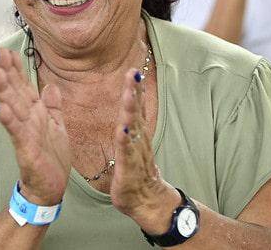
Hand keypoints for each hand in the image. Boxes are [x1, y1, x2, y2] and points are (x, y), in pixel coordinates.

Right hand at [0, 49, 70, 204]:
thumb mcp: (58, 127)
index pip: (24, 86)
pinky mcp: (26, 150)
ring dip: (5, 92)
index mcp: (35, 113)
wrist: (52, 188)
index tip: (7, 50)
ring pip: (13, 109)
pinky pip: (18, 133)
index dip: (16, 69)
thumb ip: (53, 106)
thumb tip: (50, 86)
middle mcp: (27, 120)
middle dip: (7, 73)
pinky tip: (2, 109)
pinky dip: (10, 121)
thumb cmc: (52, 158)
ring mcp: (25, 134)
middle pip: (15, 93)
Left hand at [110, 70, 180, 234]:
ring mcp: (135, 152)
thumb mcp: (132, 142)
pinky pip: (126, 152)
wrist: (148, 201)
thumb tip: (129, 102)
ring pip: (133, 128)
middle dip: (134, 92)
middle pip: (136, 111)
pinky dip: (125, 140)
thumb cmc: (137, 171)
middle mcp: (139, 139)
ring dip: (131, 111)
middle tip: (133, 72)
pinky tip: (122, 129)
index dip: (135, 88)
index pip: (136, 106)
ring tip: (129, 95)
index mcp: (137, 133)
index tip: (133, 69)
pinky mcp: (129, 168)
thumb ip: (131, 123)